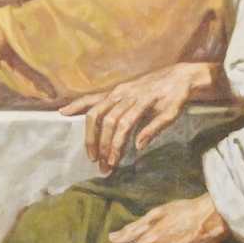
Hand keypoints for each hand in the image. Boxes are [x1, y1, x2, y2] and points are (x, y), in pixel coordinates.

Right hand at [59, 62, 219, 173]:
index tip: (112, 163)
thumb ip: (156, 128)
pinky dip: (78, 105)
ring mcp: (118, 91)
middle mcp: (125, 94)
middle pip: (106, 120)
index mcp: (141, 101)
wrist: (179, 76)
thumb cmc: (177, 97)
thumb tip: (138, 146)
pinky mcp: (115, 90)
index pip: (123, 126)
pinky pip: (93, 98)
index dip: (115, 145)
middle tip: (102, 166)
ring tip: (90, 154)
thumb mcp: (173, 113)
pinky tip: (64, 112)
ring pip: (96, 112)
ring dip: (90, 135)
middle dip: (101, 145)